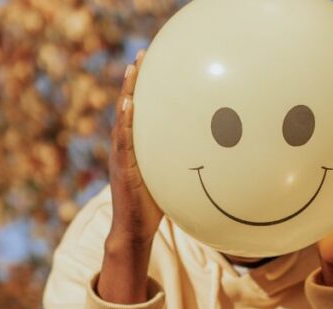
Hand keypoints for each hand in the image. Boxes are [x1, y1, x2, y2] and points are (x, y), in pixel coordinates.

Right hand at [99, 50, 163, 303]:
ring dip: (127, 92)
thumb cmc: (154, 207)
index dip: (142, 88)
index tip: (149, 64)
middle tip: (142, 54)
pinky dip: (125, 120)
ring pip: (123, 118)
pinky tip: (130, 103)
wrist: (134, 230)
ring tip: (133, 69)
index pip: (139, 112)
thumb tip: (211, 154)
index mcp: (136, 148)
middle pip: (128, 107)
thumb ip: (182, 163)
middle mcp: (125, 147)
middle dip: (134, 80)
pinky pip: (124, 140)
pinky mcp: (123, 167)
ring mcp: (121, 156)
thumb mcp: (170, 179)